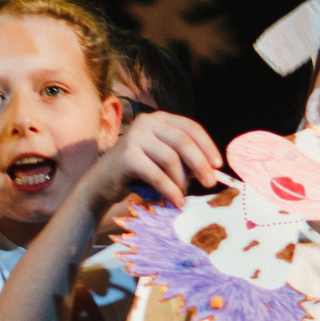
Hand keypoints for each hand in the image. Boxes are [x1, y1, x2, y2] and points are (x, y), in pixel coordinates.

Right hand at [77, 111, 220, 210]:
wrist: (101, 183)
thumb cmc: (137, 173)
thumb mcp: (162, 159)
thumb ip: (183, 159)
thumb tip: (212, 171)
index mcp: (159, 119)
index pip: (190, 127)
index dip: (207, 146)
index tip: (218, 165)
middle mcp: (147, 122)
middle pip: (183, 142)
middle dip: (200, 164)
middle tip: (210, 183)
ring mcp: (135, 136)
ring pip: (171, 159)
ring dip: (182, 182)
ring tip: (183, 196)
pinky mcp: (127, 155)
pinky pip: (157, 174)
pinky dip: (170, 190)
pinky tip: (175, 202)